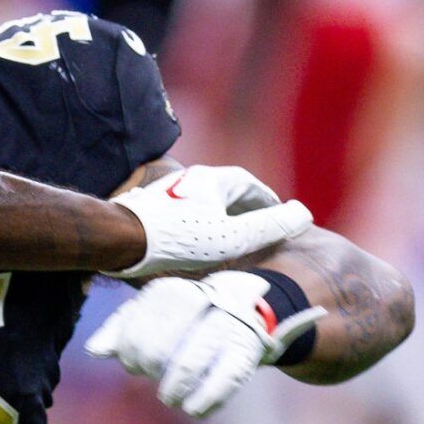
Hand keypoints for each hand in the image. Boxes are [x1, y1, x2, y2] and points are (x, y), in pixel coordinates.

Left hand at [87, 271, 325, 416]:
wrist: (251, 305)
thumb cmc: (189, 314)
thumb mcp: (154, 311)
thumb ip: (123, 327)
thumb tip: (94, 350)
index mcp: (174, 289)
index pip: (138, 320)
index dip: (128, 346)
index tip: (129, 362)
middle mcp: (202, 301)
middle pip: (159, 344)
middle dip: (148, 366)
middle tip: (148, 374)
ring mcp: (228, 324)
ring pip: (189, 362)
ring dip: (174, 388)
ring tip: (169, 397)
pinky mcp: (251, 349)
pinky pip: (227, 378)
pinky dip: (207, 398)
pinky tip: (194, 410)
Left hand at [105, 166, 310, 278]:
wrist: (121, 239)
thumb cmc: (178, 239)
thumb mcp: (234, 236)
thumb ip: (270, 226)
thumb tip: (302, 213)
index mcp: (211, 179)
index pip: (248, 184)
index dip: (267, 200)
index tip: (278, 214)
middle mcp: (188, 180)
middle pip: (225, 191)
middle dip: (245, 207)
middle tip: (258, 226)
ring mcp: (166, 192)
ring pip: (203, 202)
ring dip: (220, 216)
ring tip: (231, 237)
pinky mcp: (149, 208)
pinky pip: (184, 213)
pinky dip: (199, 224)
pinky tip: (196, 243)